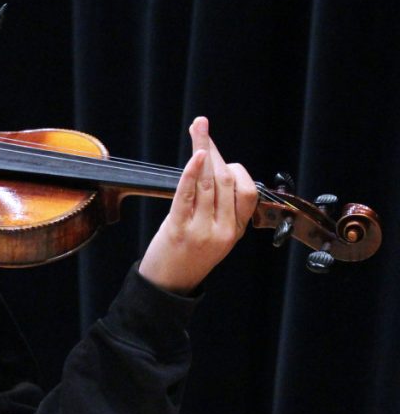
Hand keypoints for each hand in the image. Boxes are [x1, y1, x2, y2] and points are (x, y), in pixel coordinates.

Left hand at [138, 117, 257, 293]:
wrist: (167, 286)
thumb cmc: (187, 257)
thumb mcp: (214, 237)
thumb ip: (220, 210)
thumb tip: (216, 172)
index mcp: (237, 230)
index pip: (247, 191)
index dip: (235, 166)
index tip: (217, 153)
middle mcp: (224, 229)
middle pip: (227, 180)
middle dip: (215, 149)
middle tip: (202, 126)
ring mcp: (203, 230)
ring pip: (210, 183)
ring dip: (202, 150)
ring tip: (197, 128)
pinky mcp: (180, 229)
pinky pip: (189, 195)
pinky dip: (192, 172)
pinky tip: (196, 155)